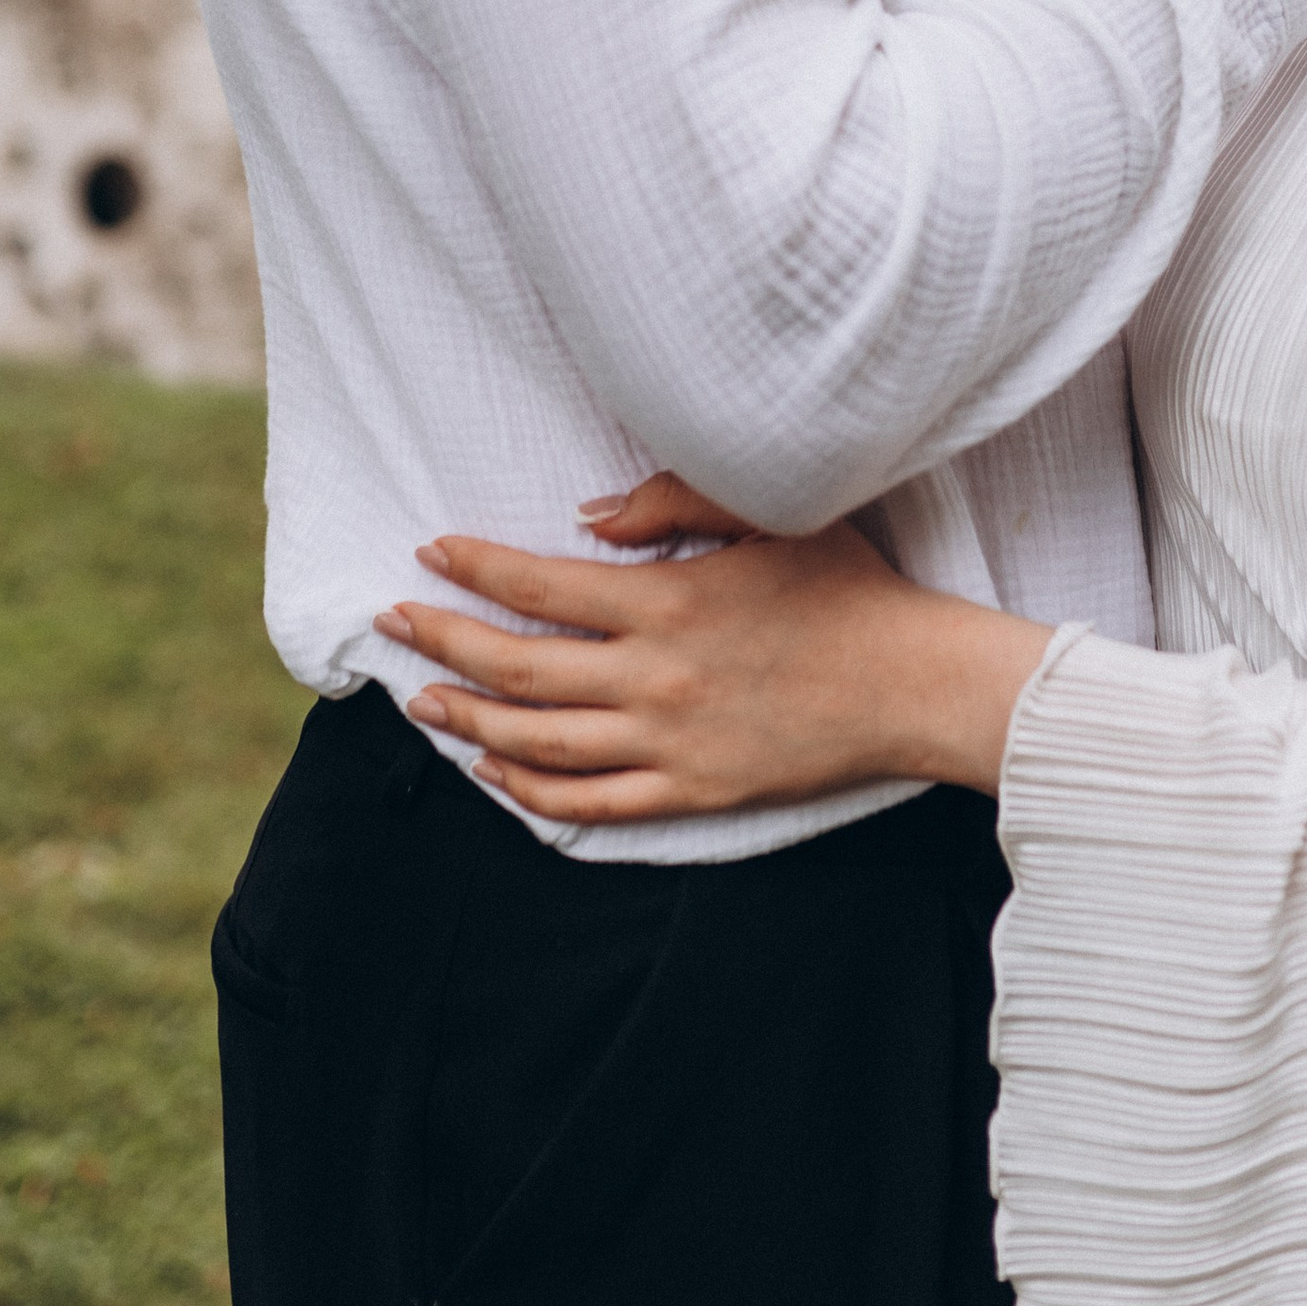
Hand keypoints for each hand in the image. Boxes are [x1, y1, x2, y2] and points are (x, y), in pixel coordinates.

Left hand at [372, 477, 1051, 822]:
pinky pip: (592, 803)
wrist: (913, 681)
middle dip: (442, 643)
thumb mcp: (767, 516)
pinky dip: (532, 793)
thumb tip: (582, 516)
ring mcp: (670, 742)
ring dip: (468, 723)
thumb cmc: (846, 589)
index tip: (429, 553)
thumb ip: (670, 503)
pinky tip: (497, 774)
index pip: (539, 586)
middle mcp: (656, 677)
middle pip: (518, 670)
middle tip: (393, 624)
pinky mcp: (692, 791)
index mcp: (669, 601)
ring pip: (538, 744)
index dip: (474, 570)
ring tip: (423, 702)